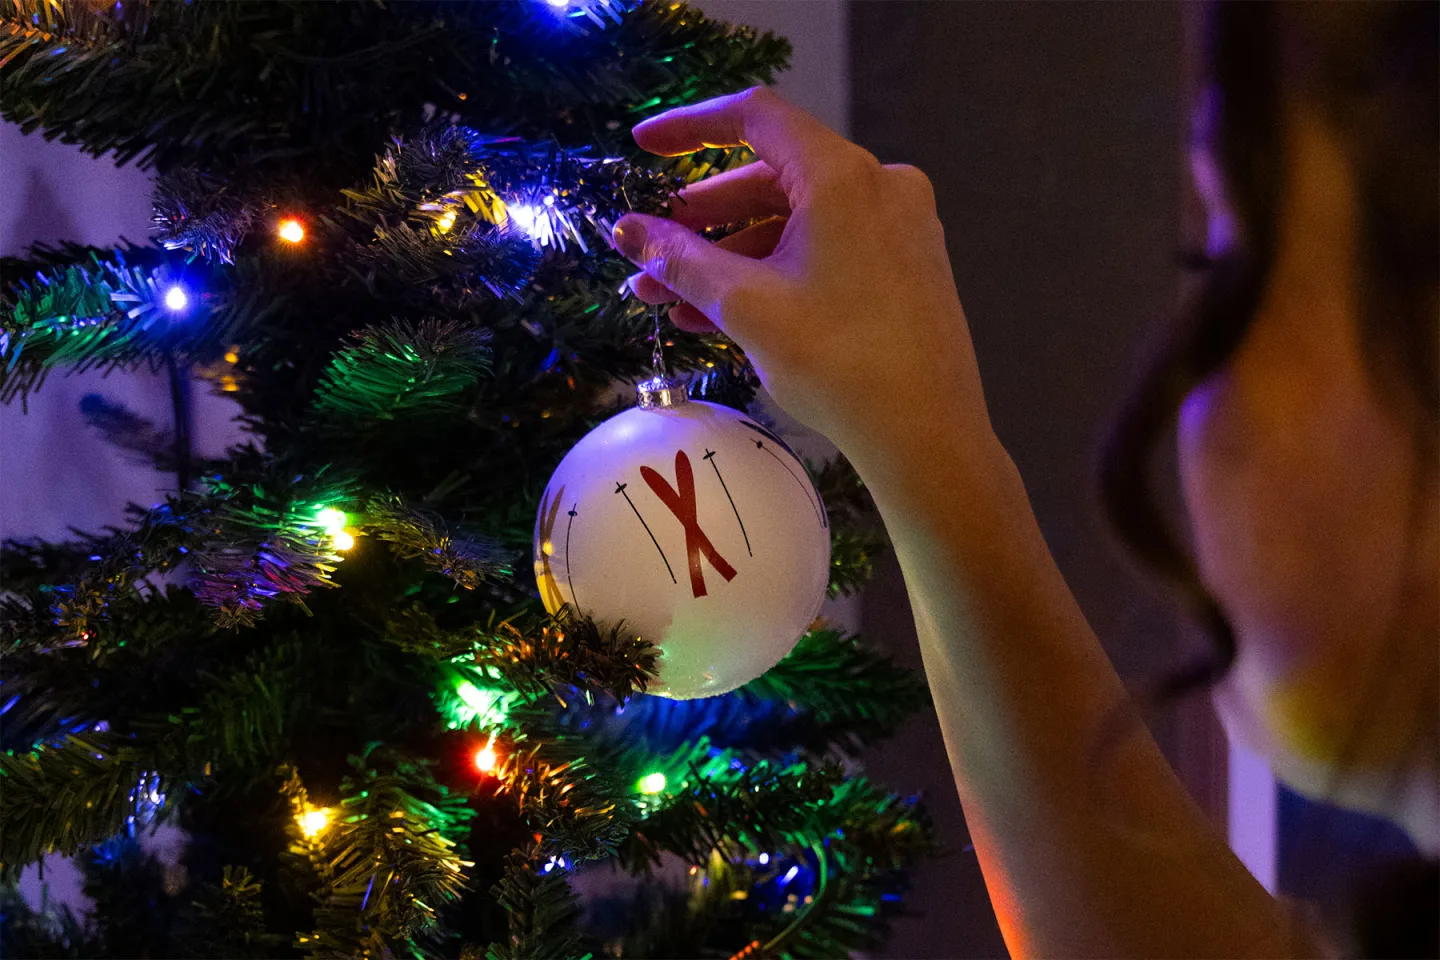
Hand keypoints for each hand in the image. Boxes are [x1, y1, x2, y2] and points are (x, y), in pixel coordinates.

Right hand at [613, 87, 994, 469]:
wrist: (926, 437)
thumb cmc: (840, 365)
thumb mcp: (745, 306)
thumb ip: (679, 259)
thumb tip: (625, 231)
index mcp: (843, 175)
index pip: (755, 118)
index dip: (690, 127)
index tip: (644, 146)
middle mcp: (879, 186)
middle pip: (771, 178)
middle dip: (701, 220)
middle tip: (649, 252)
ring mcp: (898, 226)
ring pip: (795, 223)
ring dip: (730, 257)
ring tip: (671, 301)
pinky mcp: (906, 266)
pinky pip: (826, 250)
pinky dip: (775, 272)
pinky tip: (723, 315)